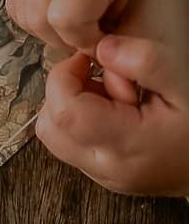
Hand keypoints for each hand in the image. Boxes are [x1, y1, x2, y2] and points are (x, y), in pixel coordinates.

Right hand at [6, 0, 180, 69]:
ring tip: (78, 19)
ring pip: (21, 13)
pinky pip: (14, 1)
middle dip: (63, 37)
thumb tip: (103, 79)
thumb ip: (124, 46)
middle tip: (91, 31)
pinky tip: (59, 7)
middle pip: (37, 17)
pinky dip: (33, 15)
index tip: (106, 38)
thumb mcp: (150, 8)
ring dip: (46, 29)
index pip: (65, 16)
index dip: (84, 40)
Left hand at [36, 36, 188, 196]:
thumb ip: (146, 63)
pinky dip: (83, 123)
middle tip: (101, 78)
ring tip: (114, 96)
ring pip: (56, 138)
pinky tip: (117, 112)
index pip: (64, 111)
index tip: (86, 59)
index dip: (64, 75)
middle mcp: (107, 167)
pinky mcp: (103, 175)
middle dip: (64, 92)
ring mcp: (102, 175)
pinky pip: (73, 146)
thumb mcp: (185, 84)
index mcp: (126, 145)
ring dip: (73, 107)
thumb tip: (104, 48)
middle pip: (49, 127)